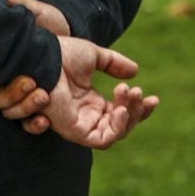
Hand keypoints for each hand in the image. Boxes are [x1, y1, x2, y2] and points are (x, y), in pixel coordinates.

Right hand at [0, 0, 73, 134]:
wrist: (71, 33)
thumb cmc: (48, 22)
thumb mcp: (37, 12)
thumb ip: (20, 5)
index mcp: (0, 60)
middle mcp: (5, 81)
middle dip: (10, 93)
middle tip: (31, 82)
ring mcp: (20, 96)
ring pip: (11, 112)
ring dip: (25, 107)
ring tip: (44, 95)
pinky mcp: (38, 105)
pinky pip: (29, 121)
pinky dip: (35, 123)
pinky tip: (45, 119)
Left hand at [41, 35, 158, 149]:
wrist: (41, 56)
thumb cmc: (60, 55)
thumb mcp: (94, 56)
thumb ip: (114, 64)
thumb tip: (135, 72)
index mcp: (90, 102)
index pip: (121, 114)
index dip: (139, 108)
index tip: (153, 98)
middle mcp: (85, 116)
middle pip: (121, 126)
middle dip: (136, 111)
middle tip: (137, 92)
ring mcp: (79, 125)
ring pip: (114, 134)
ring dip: (128, 117)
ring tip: (130, 95)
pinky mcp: (73, 131)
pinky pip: (100, 141)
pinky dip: (116, 128)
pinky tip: (120, 109)